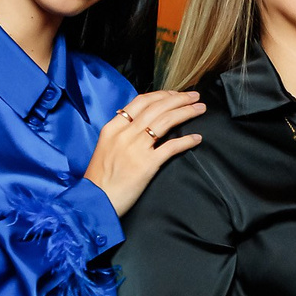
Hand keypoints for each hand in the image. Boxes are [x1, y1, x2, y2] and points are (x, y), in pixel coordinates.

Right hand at [85, 90, 205, 215]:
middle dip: (179, 99)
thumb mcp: (106, 147)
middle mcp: (124, 134)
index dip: (162, 95)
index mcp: (113, 128)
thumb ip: (122, 134)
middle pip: (156, 107)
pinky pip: (171, 147)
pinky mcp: (146, 165)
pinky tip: (197, 138)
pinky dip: (186, 140)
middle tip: (195, 96)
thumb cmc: (100, 178)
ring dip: (186, 112)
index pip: (140, 101)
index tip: (176, 94)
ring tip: (200, 109)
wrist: (94, 201)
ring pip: (165, 121)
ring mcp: (135, 148)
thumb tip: (140, 124)